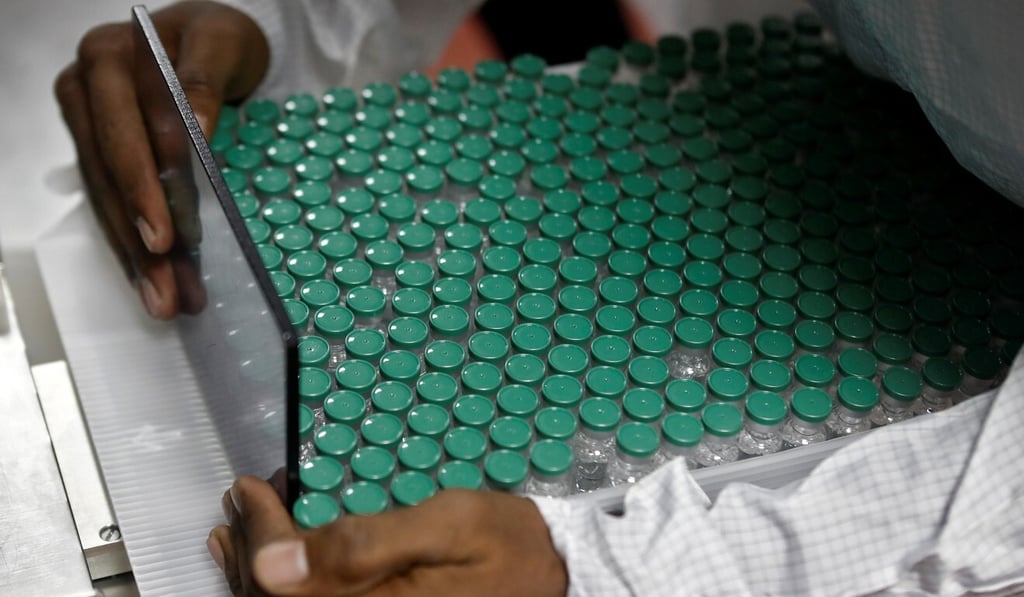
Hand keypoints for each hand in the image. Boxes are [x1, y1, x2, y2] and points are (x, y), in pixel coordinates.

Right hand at [55, 1, 268, 318]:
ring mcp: (91, 125)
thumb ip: (204, 80)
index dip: (143, 190)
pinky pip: (115, 204)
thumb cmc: (218, 37)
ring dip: (137, 257)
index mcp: (110, 59)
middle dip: (140, 240)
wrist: (212, 39)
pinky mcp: (103, 153)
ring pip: (109, 200)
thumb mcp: (222, 43)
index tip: (166, 237)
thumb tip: (193, 127)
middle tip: (166, 290)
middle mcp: (88, 92)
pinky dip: (137, 246)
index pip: (124, 134)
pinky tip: (156, 281)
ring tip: (165, 301)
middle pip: (112, 179)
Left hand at [208, 476, 568, 596]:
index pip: (284, 579)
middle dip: (248, 549)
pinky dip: (284, 587)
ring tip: (239, 530)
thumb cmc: (504, 544)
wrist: (553, 577)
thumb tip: (274, 562)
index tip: (249, 487)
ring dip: (254, 572)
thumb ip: (362, 544)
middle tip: (240, 500)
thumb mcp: (444, 526)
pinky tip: (272, 565)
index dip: (260, 531)